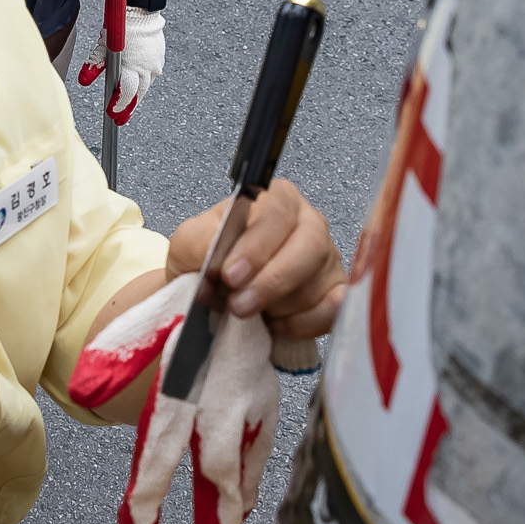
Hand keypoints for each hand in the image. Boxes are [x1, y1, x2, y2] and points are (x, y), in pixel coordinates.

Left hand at [68, 271, 278, 523]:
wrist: (238, 279)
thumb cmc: (187, 307)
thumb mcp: (144, 324)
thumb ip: (115, 358)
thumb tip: (84, 392)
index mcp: (187, 377)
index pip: (166, 438)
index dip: (153, 481)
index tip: (140, 521)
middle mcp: (224, 393)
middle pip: (219, 458)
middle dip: (217, 507)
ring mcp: (253, 398)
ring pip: (249, 457)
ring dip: (241, 497)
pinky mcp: (269, 399)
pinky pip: (263, 445)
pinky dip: (255, 476)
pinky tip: (247, 498)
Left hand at [77, 8, 166, 123]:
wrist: (141, 11)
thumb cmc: (122, 25)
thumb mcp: (104, 45)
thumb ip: (94, 64)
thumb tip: (84, 80)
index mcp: (132, 66)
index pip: (126, 93)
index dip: (119, 105)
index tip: (112, 113)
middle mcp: (146, 68)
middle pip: (138, 95)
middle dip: (128, 107)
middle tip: (121, 119)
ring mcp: (155, 64)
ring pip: (146, 86)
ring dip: (136, 95)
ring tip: (128, 105)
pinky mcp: (159, 58)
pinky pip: (151, 75)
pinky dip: (143, 81)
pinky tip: (137, 85)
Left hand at [163, 178, 343, 341]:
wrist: (215, 290)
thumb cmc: (208, 257)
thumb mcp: (189, 243)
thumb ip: (199, 242)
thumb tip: (216, 255)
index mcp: (276, 199)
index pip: (277, 213)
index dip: (256, 246)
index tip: (231, 275)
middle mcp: (308, 223)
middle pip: (310, 246)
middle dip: (272, 282)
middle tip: (238, 305)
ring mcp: (327, 259)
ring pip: (315, 284)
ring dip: (277, 306)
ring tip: (247, 313)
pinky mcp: (335, 293)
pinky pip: (332, 310)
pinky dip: (302, 324)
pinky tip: (275, 324)